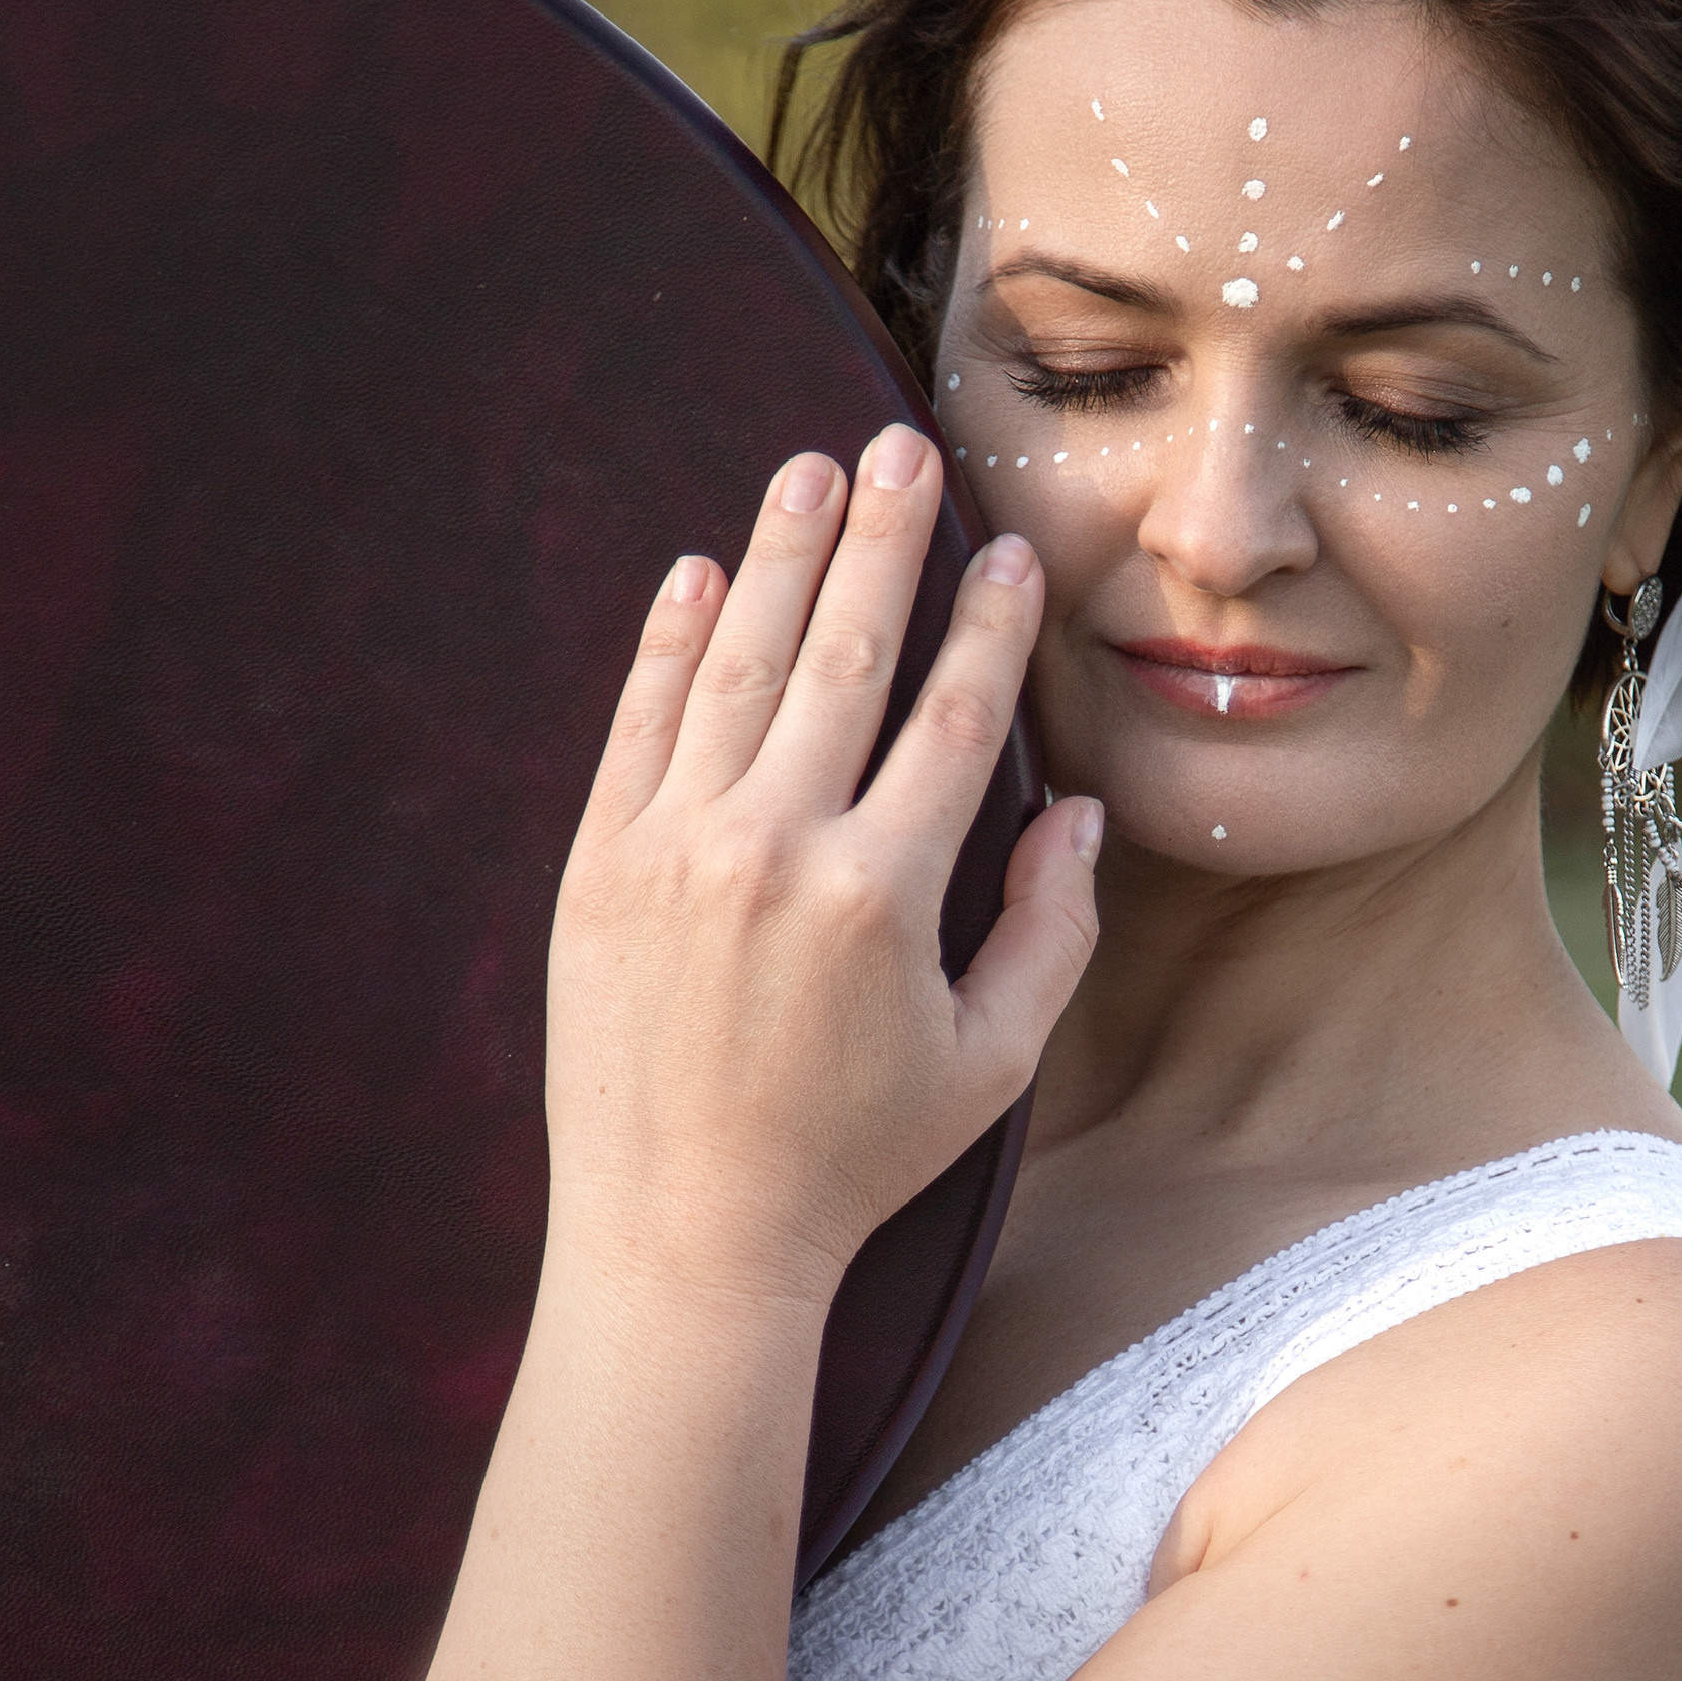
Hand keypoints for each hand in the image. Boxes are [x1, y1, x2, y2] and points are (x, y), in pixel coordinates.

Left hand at [542, 425, 1099, 1302]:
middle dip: (882, 540)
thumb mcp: (992, 1066)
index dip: (988, 622)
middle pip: (843, 656)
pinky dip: (667, 643)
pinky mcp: (596, 868)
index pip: (955, 717)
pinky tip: (699, 572)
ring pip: (735, 667)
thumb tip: (1085, 813)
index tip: (1007, 549)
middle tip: (900, 445)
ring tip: (811, 470)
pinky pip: (638, 726)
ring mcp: (673, 851)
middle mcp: (774, 851)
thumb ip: (1051, 934)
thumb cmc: (852, 1160)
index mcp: (882, 894)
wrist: (684, 1235)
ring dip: (779, 557)